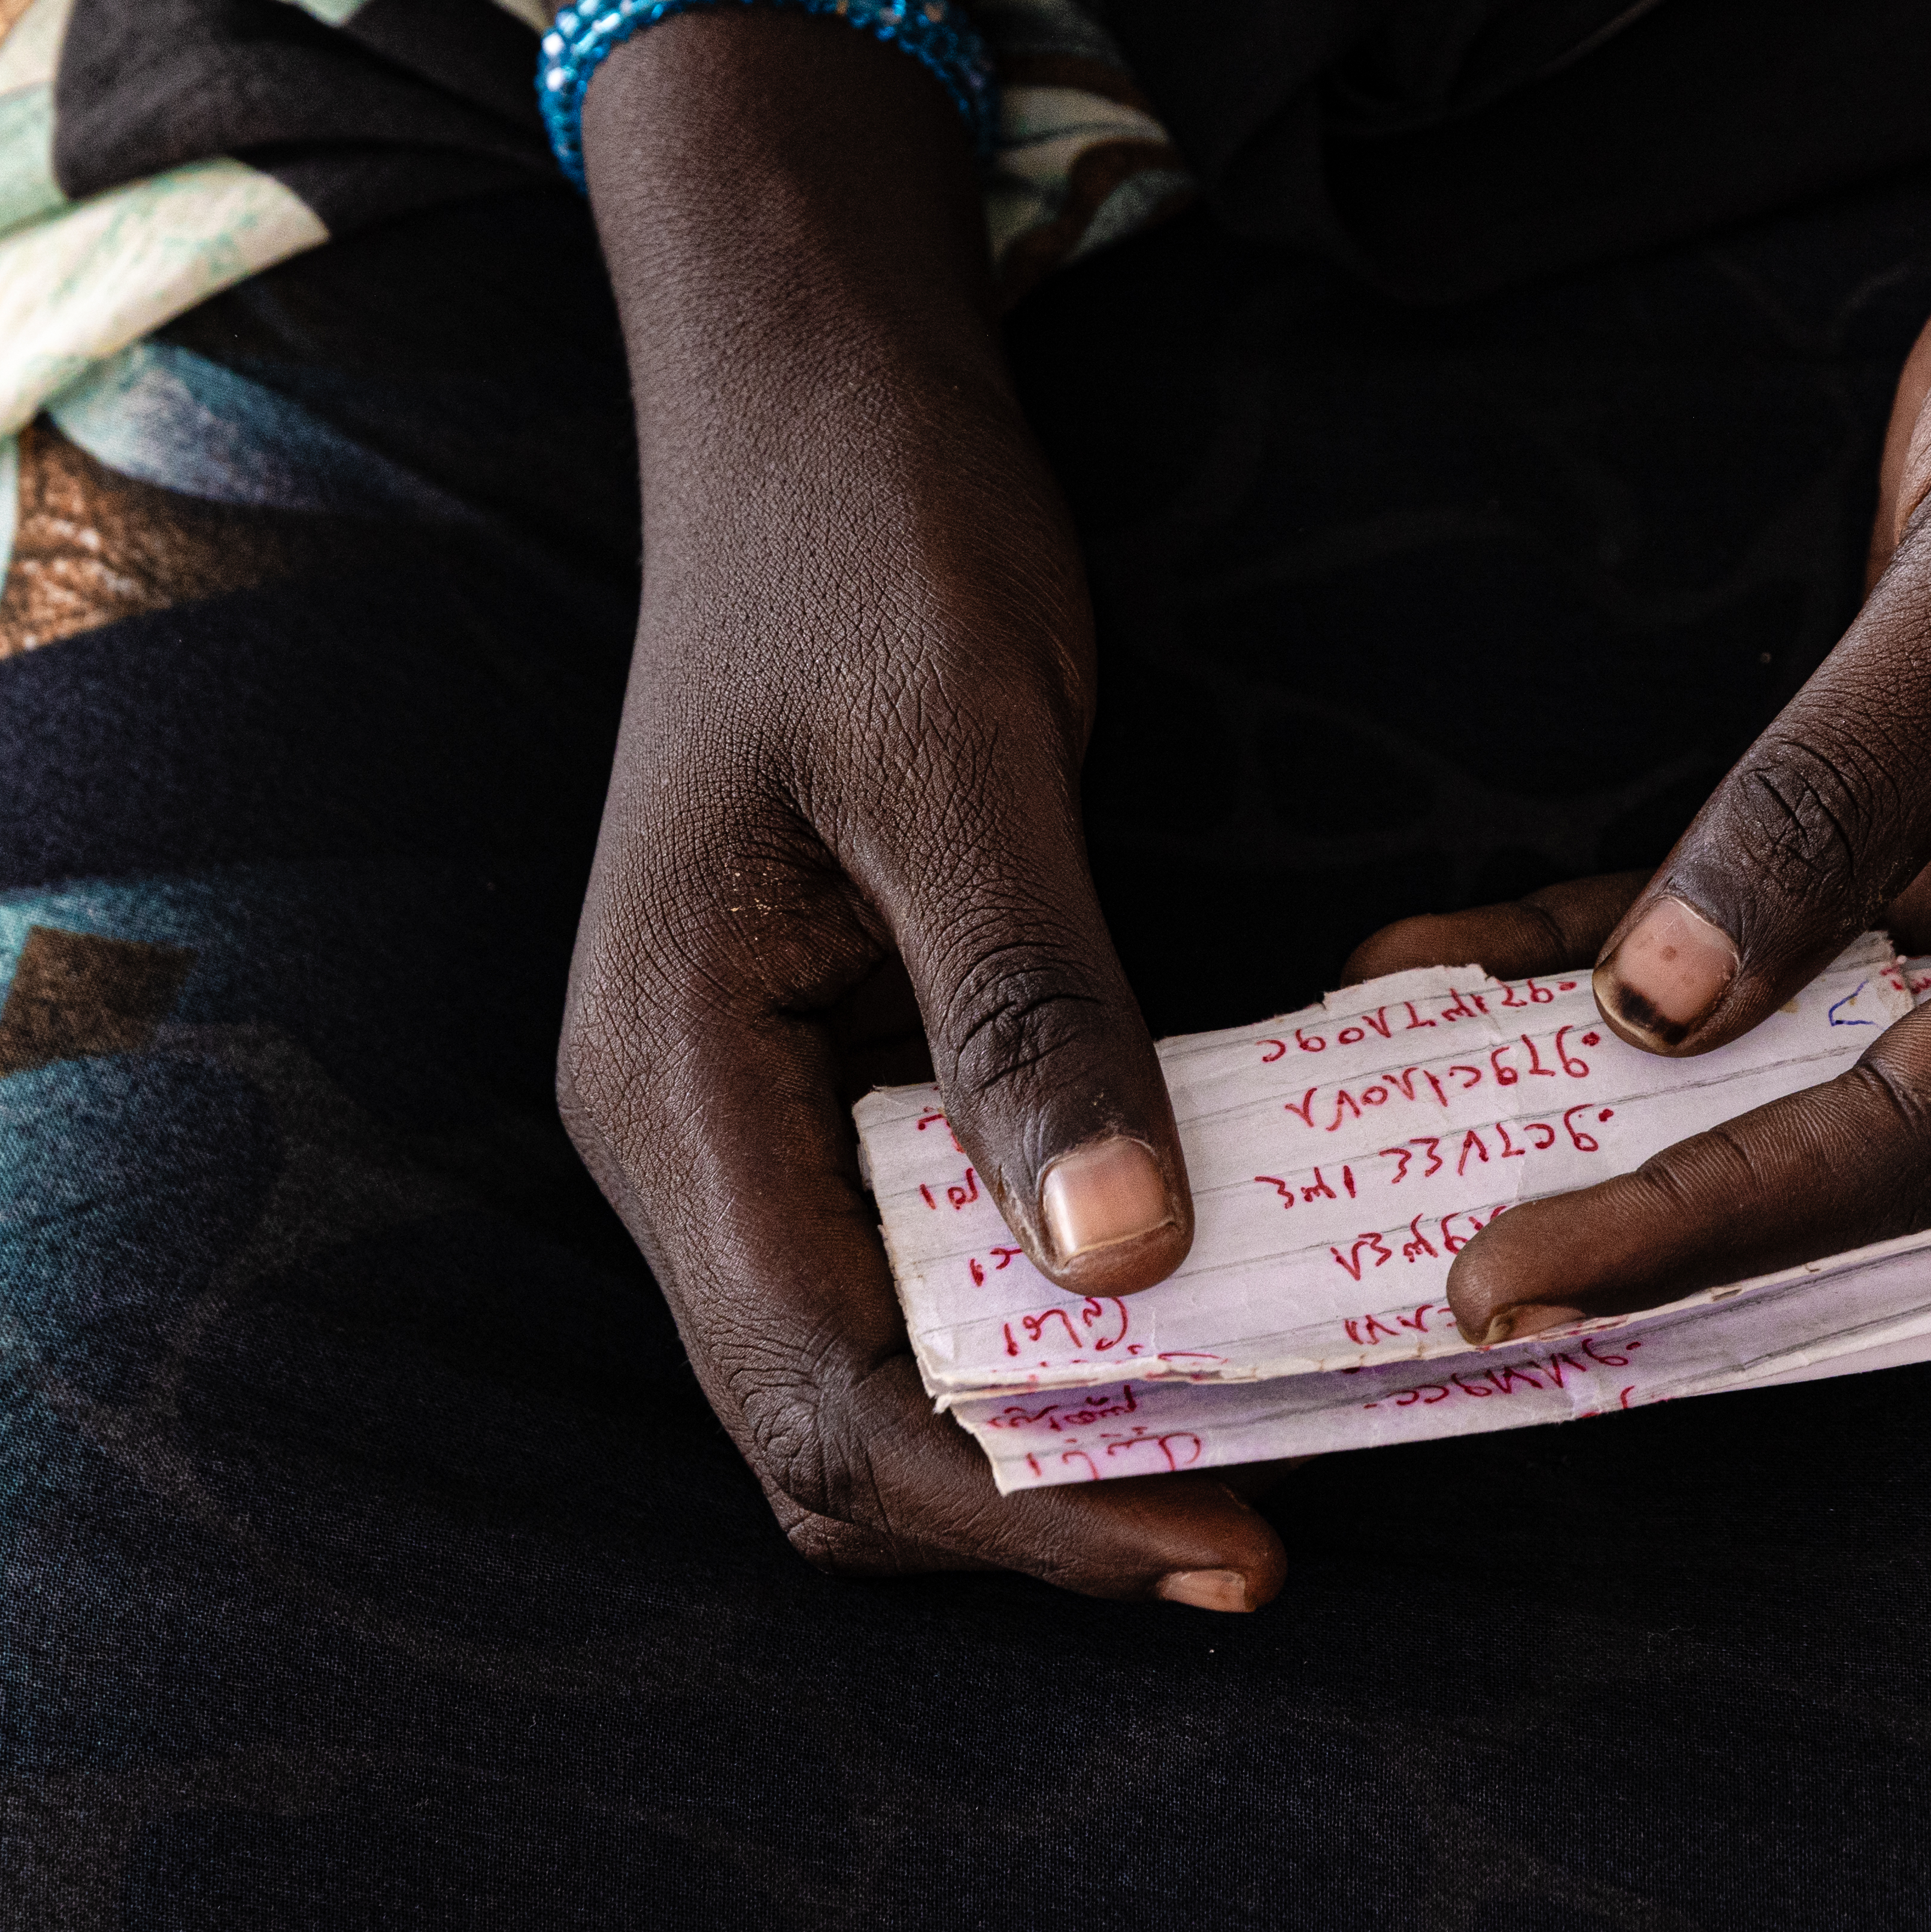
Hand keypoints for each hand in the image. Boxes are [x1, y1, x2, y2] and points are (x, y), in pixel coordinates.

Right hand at [533, 0, 1285, 1611]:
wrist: (809, 384)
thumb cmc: (868, 534)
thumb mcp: (958, 749)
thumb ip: (1026, 1002)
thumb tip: (1116, 1266)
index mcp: (665, 1074)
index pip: (818, 1398)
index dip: (1017, 1512)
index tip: (1224, 1547)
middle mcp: (678, 1125)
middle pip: (827, 1428)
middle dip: (1034, 1506)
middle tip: (1265, 1526)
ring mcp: (746, 1099)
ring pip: (873, 1362)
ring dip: (1048, 1429)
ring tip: (1258, 1447)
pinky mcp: (830, 1054)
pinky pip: (921, 1254)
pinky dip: (1051, 1315)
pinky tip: (1197, 1300)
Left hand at [1380, 0, 1930, 1344]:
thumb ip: (1824, 806)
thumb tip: (1668, 1002)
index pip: (1924, 1132)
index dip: (1710, 1211)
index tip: (1524, 1277)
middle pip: (1867, 1117)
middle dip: (1651, 1177)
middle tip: (1435, 1257)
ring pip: (1803, 1023)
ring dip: (1609, 1060)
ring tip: (1391, 1110)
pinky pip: (1781, 901)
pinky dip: (1630, 935)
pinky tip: (1462, 959)